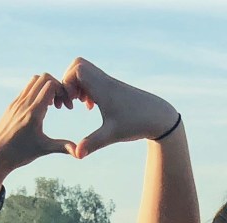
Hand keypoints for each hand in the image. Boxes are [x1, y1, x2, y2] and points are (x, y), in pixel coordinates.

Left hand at [0, 74, 75, 194]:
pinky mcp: (11, 106)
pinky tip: (40, 109)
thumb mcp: (43, 149)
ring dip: (46, 87)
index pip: (50, 85)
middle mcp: (23, 104)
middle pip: (43, 78)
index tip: (66, 106)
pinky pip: (26, 89)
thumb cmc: (19, 154)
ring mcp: (16, 103)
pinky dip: (37, 92)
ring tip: (52, 105)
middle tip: (60, 103)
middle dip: (56, 86)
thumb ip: (63, 147)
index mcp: (33, 112)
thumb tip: (81, 153)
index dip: (63, 91)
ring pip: (33, 81)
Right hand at [60, 58, 178, 158]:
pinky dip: (87, 88)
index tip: (71, 103)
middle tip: (72, 100)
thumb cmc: (137, 124)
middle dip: (68, 81)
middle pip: (78, 64)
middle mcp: (105, 81)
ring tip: (80, 104)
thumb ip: (92, 143)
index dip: (67, 84)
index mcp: (103, 88)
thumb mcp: (112, 135)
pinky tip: (92, 106)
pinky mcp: (114, 88)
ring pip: (85, 70)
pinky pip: (94, 79)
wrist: (160, 117)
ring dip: (77, 85)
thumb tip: (76, 155)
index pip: (77, 69)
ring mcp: (109, 83)